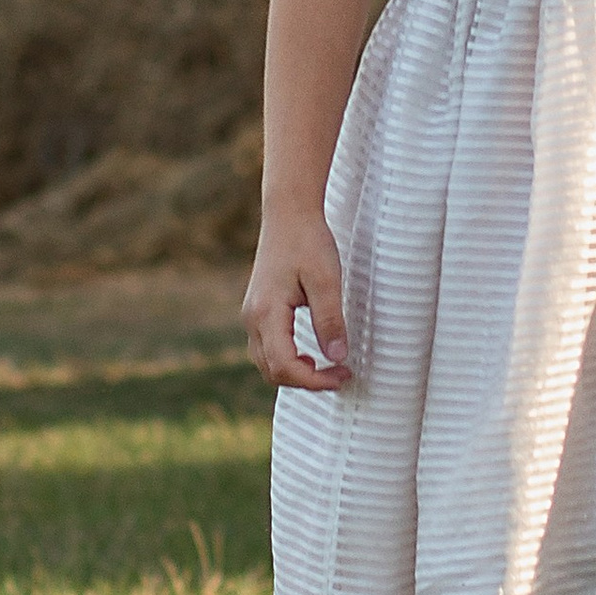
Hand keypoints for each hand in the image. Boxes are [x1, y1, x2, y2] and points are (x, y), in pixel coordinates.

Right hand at [242, 210, 351, 390]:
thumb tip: (337, 357)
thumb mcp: (326, 280)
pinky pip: (267, 348)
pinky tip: (311, 354)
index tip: (343, 374)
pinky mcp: (258, 310)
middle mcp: (252, 318)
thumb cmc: (308, 241)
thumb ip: (330, 320)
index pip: (284, 365)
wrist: (288, 213)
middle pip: (272, 371)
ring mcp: (251, 315)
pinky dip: (287, 360)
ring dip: (296, 372)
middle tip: (340, 375)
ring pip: (266, 363)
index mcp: (266, 313)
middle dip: (306, 381)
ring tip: (328, 368)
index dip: (314, 380)